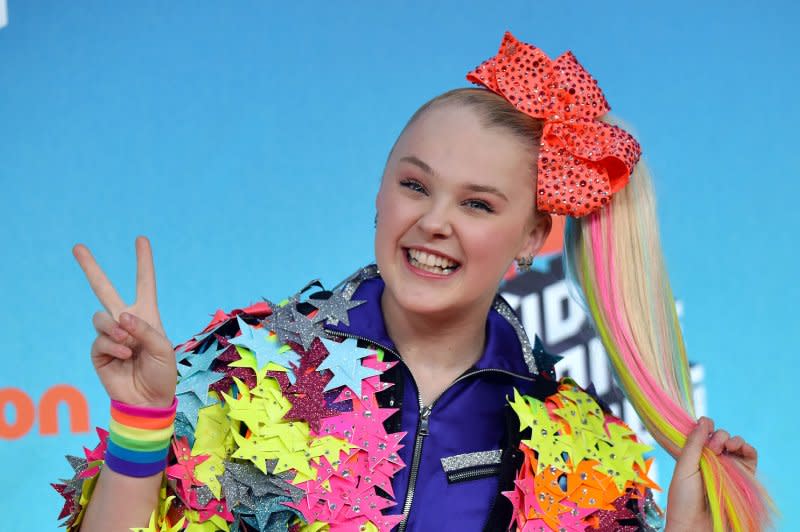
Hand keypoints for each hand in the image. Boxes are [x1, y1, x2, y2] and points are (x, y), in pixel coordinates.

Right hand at [73, 236, 176, 407]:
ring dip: (115, 330)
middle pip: (103, 289)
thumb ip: (144, 329)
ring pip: (101, 317)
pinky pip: (101, 339)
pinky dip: (114, 346)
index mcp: (146, 315)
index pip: (144, 283)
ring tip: (129, 345)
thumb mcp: (163, 348)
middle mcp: (126, 321)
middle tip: (77, 247)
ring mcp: (110, 335)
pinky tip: (124, 356)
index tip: (141, 239)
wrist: (148, 400)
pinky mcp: (99, 351)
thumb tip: (120, 317)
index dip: (143, 262)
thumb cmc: (162, 372)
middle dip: (90, 268)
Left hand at [665, 417, 757, 530]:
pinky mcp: (743, 479)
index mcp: (695, 456)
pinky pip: (750, 458)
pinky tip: (740, 448)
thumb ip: (694, 444)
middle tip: (715, 445)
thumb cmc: (684, 499)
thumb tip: (704, 420)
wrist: (696, 526)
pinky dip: (748, 449)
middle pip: (721, 437)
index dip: (706, 427)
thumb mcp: (684, 467)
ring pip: (736, 445)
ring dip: (734, 439)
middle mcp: (712, 461)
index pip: (704, 434)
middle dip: (719, 435)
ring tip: (728, 446)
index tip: (705, 426)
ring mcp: (728, 469)